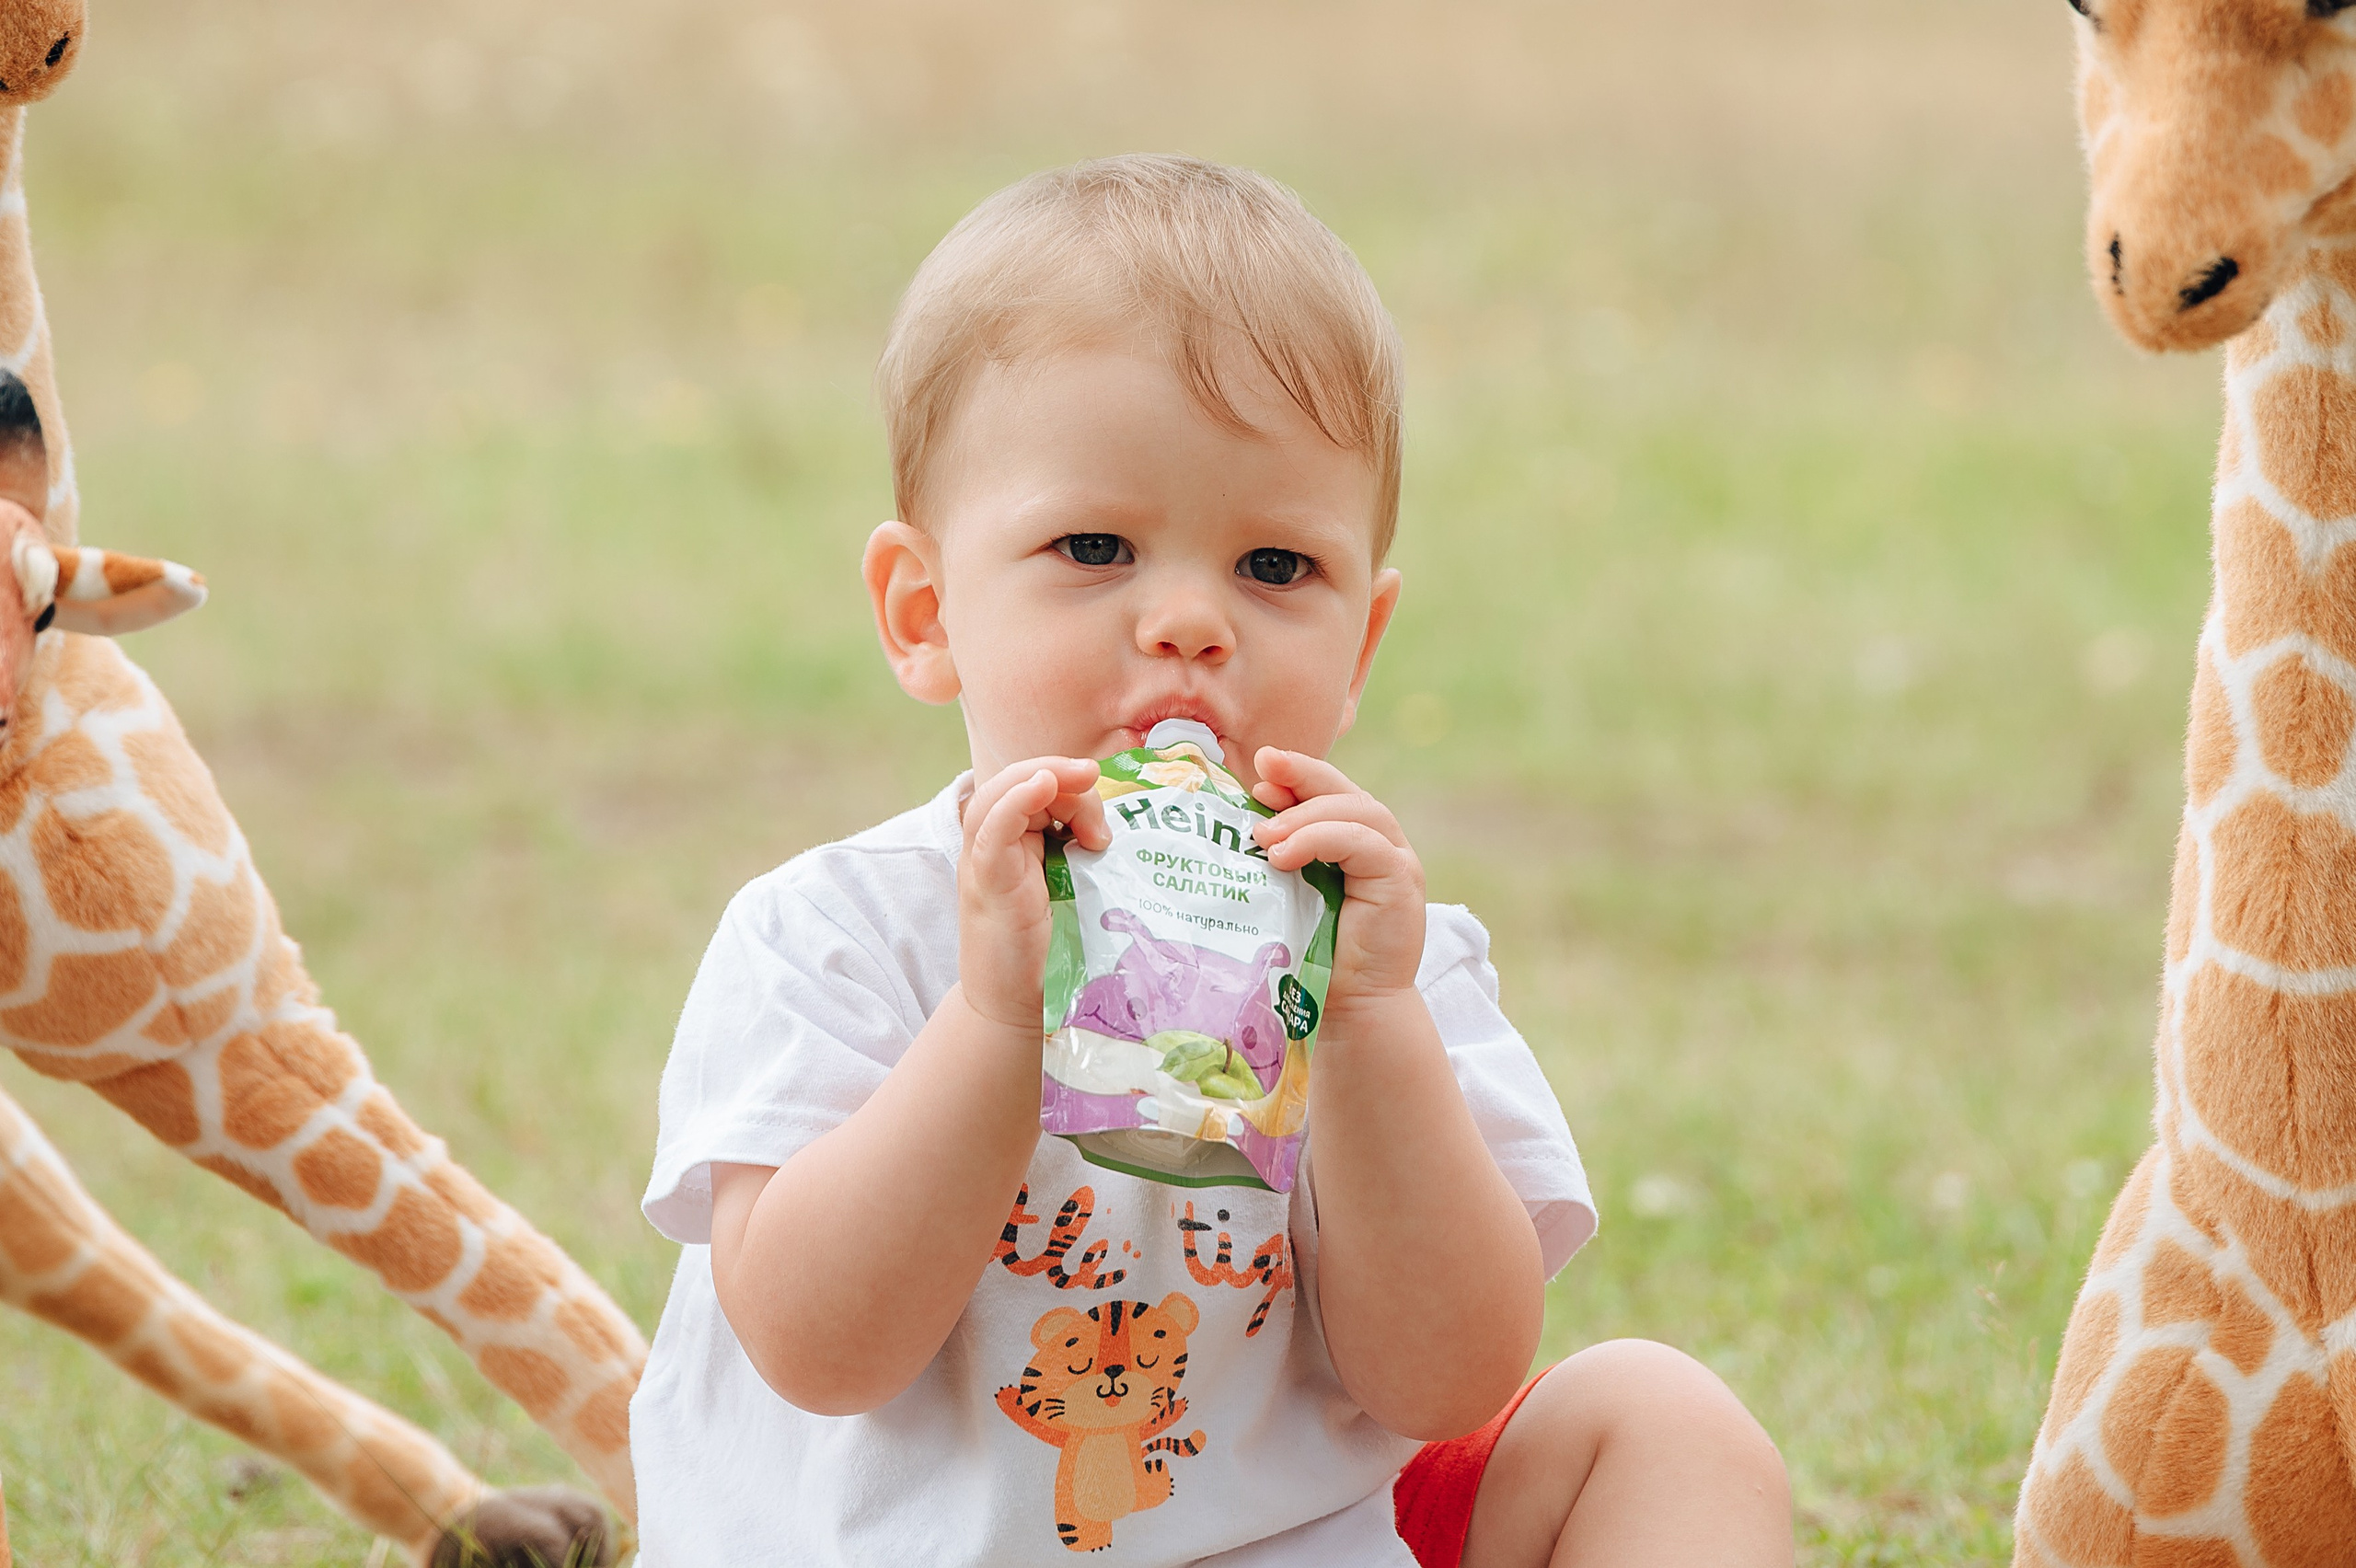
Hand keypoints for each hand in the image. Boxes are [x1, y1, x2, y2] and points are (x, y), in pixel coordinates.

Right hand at [959, 757, 1108, 1030]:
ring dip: (1046, 778)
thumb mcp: (1077, 892)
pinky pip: (993, 829)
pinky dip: (1015, 801)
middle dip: (1064, 777)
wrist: (1016, 1010)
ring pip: (1002, 793)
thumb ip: (1089, 857)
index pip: (1033, 785)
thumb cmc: (1052, 955)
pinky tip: (1042, 786)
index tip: (1107, 802)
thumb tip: (1132, 833)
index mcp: (1016, 843)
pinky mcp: (986, 882)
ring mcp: (985, 861)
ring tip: (1083, 781)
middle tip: (1099, 805)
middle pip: (1019, 780)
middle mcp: (994, 845)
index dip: (1069, 780)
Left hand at [1250, 749, 1424, 1004]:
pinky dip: (1322, 839)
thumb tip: (1247, 816)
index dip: (1297, 773)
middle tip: (1260, 773)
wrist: (1352, 1007)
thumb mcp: (1289, 892)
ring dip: (1305, 815)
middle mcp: (1380, 841)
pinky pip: (1363, 842)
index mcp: (1353, 839)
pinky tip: (1285, 854)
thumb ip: (1278, 854)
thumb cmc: (1314, 953)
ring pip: (1356, 811)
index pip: (1328, 790)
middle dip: (1301, 775)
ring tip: (1264, 835)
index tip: (1259, 768)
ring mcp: (1396, 858)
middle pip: (1344, 790)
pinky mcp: (1402, 879)